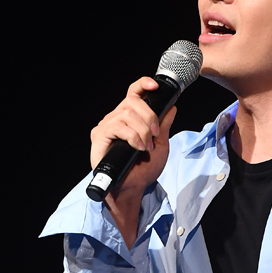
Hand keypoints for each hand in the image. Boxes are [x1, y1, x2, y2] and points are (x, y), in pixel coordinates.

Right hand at [90, 76, 176, 195]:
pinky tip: (137, 147)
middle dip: (149, 116)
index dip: (143, 84)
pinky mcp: (99, 136)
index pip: (133, 93)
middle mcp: (116, 118)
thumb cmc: (144, 169)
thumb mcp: (161, 144)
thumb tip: (172, 107)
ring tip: (146, 147)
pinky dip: (132, 136)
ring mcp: (107, 126)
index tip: (155, 86)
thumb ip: (164, 125)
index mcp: (130, 118)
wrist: (133, 188)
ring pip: (126, 114)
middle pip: (132, 101)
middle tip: (154, 134)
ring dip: (142, 130)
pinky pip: (117, 126)